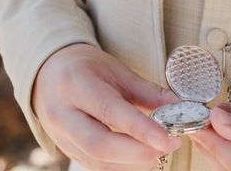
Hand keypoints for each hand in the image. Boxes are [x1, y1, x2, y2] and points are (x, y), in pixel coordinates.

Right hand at [31, 43, 181, 169]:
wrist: (49, 73)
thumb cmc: (86, 69)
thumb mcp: (117, 71)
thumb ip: (149, 91)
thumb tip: (181, 107)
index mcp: (76, 84)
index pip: (109, 110)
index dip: (140, 128)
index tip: (167, 138)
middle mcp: (62, 113)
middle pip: (99, 144)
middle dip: (139, 151)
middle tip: (168, 145)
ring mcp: (60, 136)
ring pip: (97, 161)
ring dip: (133, 163)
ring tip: (158, 151)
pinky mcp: (66, 151)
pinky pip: (94, 166)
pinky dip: (121, 166)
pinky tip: (141, 158)